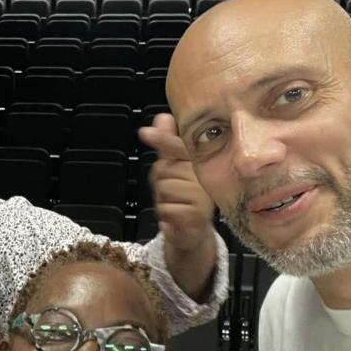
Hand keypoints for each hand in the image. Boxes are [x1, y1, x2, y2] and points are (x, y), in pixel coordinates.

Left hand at [138, 113, 218, 298]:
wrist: (191, 233)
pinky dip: (165, 214)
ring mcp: (203, 197)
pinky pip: (166, 208)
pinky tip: (174, 216)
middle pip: (165, 169)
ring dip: (162, 199)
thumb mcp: (172, 168)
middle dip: (160, 181)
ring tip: (174, 203)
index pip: (181, 146)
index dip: (164, 140)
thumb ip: (167, 143)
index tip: (145, 132)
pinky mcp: (196, 216)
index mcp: (201, 162)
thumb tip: (162, 117)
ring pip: (164, 188)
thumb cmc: (182, 198)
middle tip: (171, 190)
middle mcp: (205, 177)